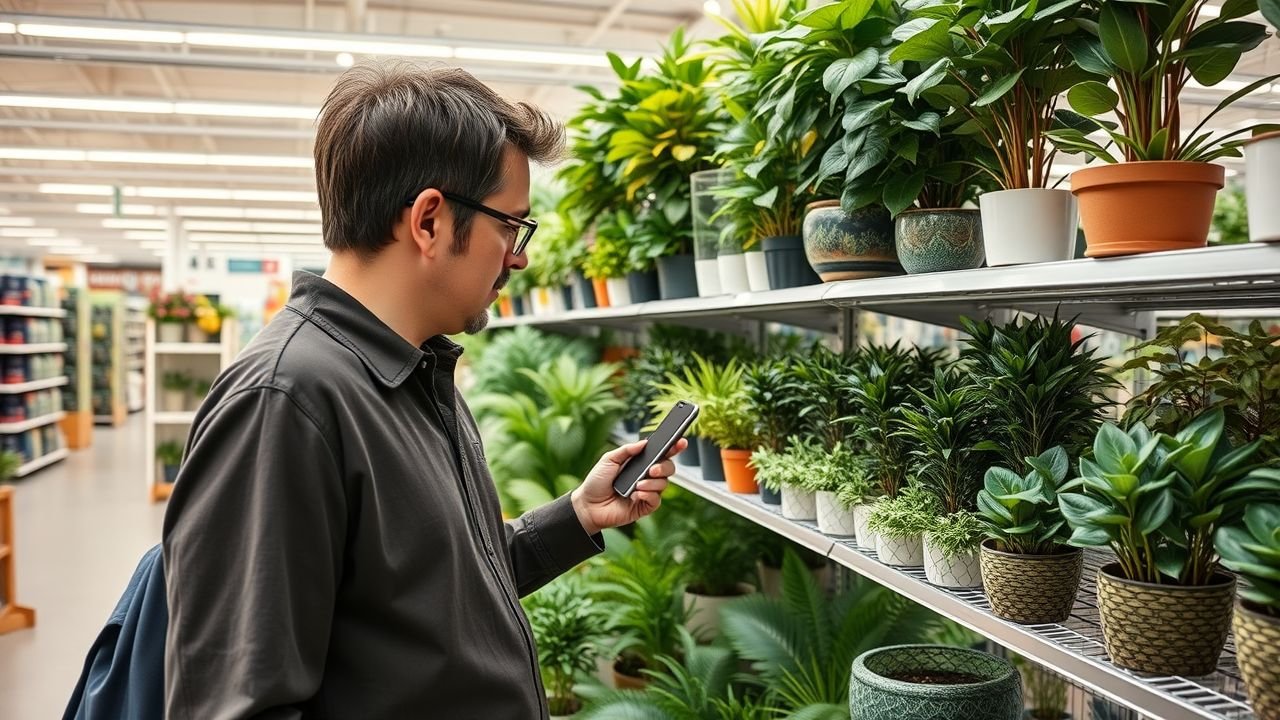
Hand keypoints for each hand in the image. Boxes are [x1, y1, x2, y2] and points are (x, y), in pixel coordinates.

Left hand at [570, 438, 687, 535]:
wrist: (588, 505)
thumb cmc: (597, 481)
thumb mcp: (609, 459)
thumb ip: (626, 450)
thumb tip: (644, 442)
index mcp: (641, 463)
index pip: (661, 454)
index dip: (674, 447)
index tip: (681, 442)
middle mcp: (647, 476)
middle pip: (669, 468)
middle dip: (664, 467)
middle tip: (652, 469)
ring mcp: (647, 492)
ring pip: (664, 484)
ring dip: (652, 483)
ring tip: (637, 485)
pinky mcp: (645, 506)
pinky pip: (656, 500)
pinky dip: (647, 495)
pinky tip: (636, 495)